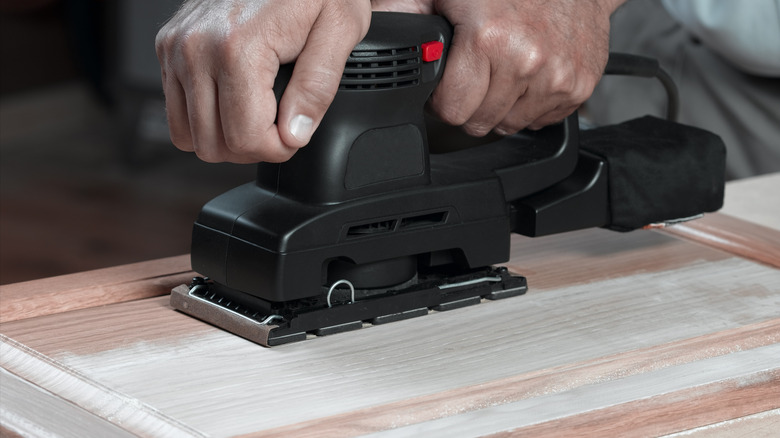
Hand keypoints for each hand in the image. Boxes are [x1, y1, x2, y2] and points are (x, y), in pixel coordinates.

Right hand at [155, 0, 370, 162]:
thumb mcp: (339, 28)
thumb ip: (318, 86)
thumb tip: (294, 134)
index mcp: (237, 47)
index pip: (245, 139)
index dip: (278, 149)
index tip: (295, 133)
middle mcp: (196, 49)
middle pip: (213, 145)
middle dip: (253, 147)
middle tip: (280, 125)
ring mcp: (176, 48)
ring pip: (189, 136)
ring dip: (227, 137)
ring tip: (259, 116)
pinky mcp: (167, 47)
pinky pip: (176, 112)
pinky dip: (206, 118)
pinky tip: (235, 102)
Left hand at [372, 0, 623, 135]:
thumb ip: (403, 13)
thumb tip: (372, 39)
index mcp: (489, 39)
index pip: (452, 110)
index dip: (442, 98)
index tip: (448, 80)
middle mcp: (527, 61)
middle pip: (479, 123)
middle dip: (470, 103)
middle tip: (476, 71)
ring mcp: (556, 77)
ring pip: (509, 126)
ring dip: (500, 105)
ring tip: (503, 68)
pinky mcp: (578, 86)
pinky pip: (540, 120)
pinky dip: (530, 103)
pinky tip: (529, 73)